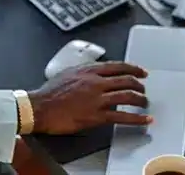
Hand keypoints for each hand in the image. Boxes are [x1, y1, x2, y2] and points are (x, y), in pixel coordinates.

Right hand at [28, 62, 151, 134]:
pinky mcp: (96, 116)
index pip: (118, 66)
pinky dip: (136, 118)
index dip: (133, 68)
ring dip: (140, 100)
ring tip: (145, 103)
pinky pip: (121, 117)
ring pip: (127, 96)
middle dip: (139, 85)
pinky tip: (143, 119)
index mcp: (89, 70)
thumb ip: (83, 71)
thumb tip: (91, 72)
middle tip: (144, 89)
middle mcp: (96, 82)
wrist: (40, 107)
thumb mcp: (67, 73)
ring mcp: (97, 99)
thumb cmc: (49, 92)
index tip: (141, 72)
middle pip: (126, 80)